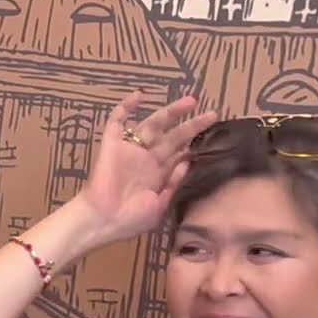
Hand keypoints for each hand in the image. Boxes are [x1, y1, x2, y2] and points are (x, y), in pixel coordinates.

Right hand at [77, 91, 217, 246]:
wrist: (102, 221)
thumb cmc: (130, 220)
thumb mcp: (161, 206)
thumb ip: (174, 184)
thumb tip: (187, 161)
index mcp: (158, 175)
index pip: (180, 153)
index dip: (195, 143)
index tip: (215, 133)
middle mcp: (147, 159)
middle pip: (173, 136)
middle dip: (192, 125)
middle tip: (213, 114)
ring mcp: (130, 150)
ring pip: (153, 124)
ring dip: (171, 112)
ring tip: (191, 101)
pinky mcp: (112, 145)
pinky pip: (117, 122)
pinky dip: (125, 108)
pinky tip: (139, 96)